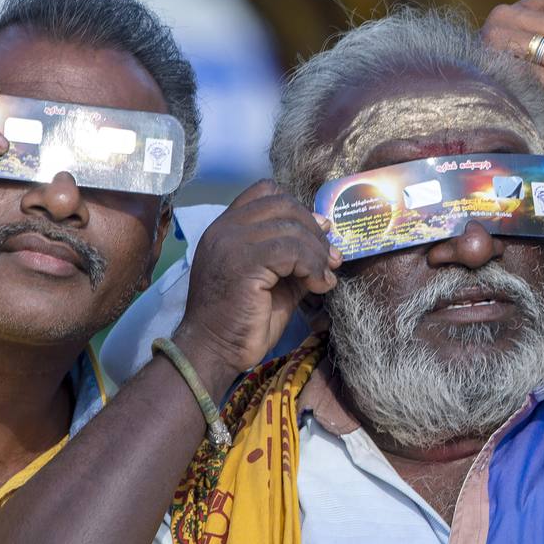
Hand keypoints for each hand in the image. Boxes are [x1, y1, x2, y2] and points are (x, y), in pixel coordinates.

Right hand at [173, 181, 340, 382]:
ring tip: (324, 277)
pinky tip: (318, 285)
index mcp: (226, 228)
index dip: (297, 209)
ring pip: (290, 226)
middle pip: (283, 204)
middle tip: (330, 260)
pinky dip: (312, 265)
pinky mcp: (243, 262)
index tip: (317, 234)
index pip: (265, 192)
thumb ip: (292, 257)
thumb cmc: (242, 321)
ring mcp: (230, 242)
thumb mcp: (274, 280)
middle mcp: (224, 228)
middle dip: (314, 231)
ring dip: (317, 252)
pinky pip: (290, 249)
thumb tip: (325, 239)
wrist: (214, 352)